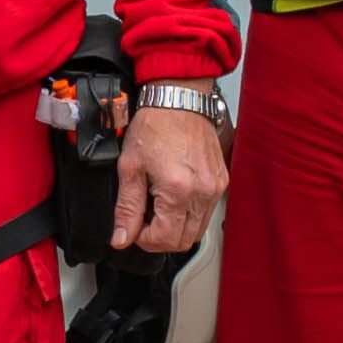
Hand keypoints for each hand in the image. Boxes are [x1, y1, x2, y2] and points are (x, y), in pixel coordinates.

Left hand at [113, 100, 229, 257]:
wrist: (178, 100)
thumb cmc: (155, 126)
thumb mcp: (130, 167)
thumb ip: (126, 208)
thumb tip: (121, 237)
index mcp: (179, 190)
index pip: (164, 240)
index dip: (143, 240)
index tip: (133, 228)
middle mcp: (203, 192)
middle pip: (184, 241)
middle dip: (160, 239)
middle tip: (143, 221)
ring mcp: (215, 188)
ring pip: (197, 230)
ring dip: (175, 228)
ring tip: (158, 207)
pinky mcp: (221, 181)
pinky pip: (206, 212)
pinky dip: (188, 214)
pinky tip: (173, 198)